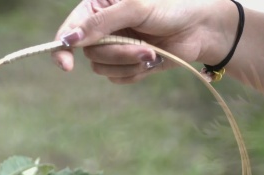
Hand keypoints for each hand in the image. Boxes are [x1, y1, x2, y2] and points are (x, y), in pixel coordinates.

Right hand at [52, 0, 236, 83]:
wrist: (200, 29)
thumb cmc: (171, 8)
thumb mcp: (135, 8)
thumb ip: (102, 23)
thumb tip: (70, 38)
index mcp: (98, 7)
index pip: (70, 29)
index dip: (62, 47)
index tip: (66, 64)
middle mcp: (102, 28)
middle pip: (89, 53)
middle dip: (117, 54)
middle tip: (143, 48)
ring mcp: (115, 47)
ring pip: (103, 68)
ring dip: (129, 64)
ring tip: (152, 52)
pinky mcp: (127, 65)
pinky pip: (118, 78)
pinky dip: (135, 73)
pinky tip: (153, 60)